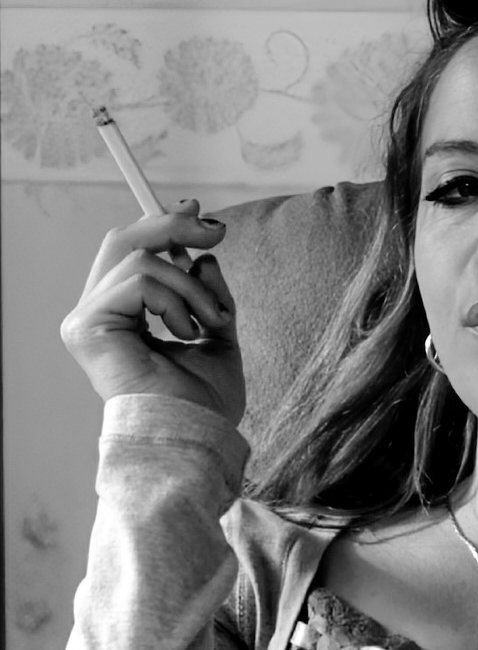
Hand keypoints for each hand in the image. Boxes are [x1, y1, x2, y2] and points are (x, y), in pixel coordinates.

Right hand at [61, 200, 245, 424]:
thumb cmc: (206, 401)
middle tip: (217, 232)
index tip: (198, 214)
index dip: (160, 225)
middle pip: (124, 241)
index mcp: (123, 317)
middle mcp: (98, 315)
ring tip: (208, 323)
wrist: (197, 436)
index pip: (130, 253)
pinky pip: (141, 280)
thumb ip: (207, 295)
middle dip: (173, 227)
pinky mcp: (87, 326)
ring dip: (191, 288)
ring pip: (142, 258)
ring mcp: (87, 320)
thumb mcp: (216, 332)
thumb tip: (203, 257)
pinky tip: (185, 332)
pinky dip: (177, 300)